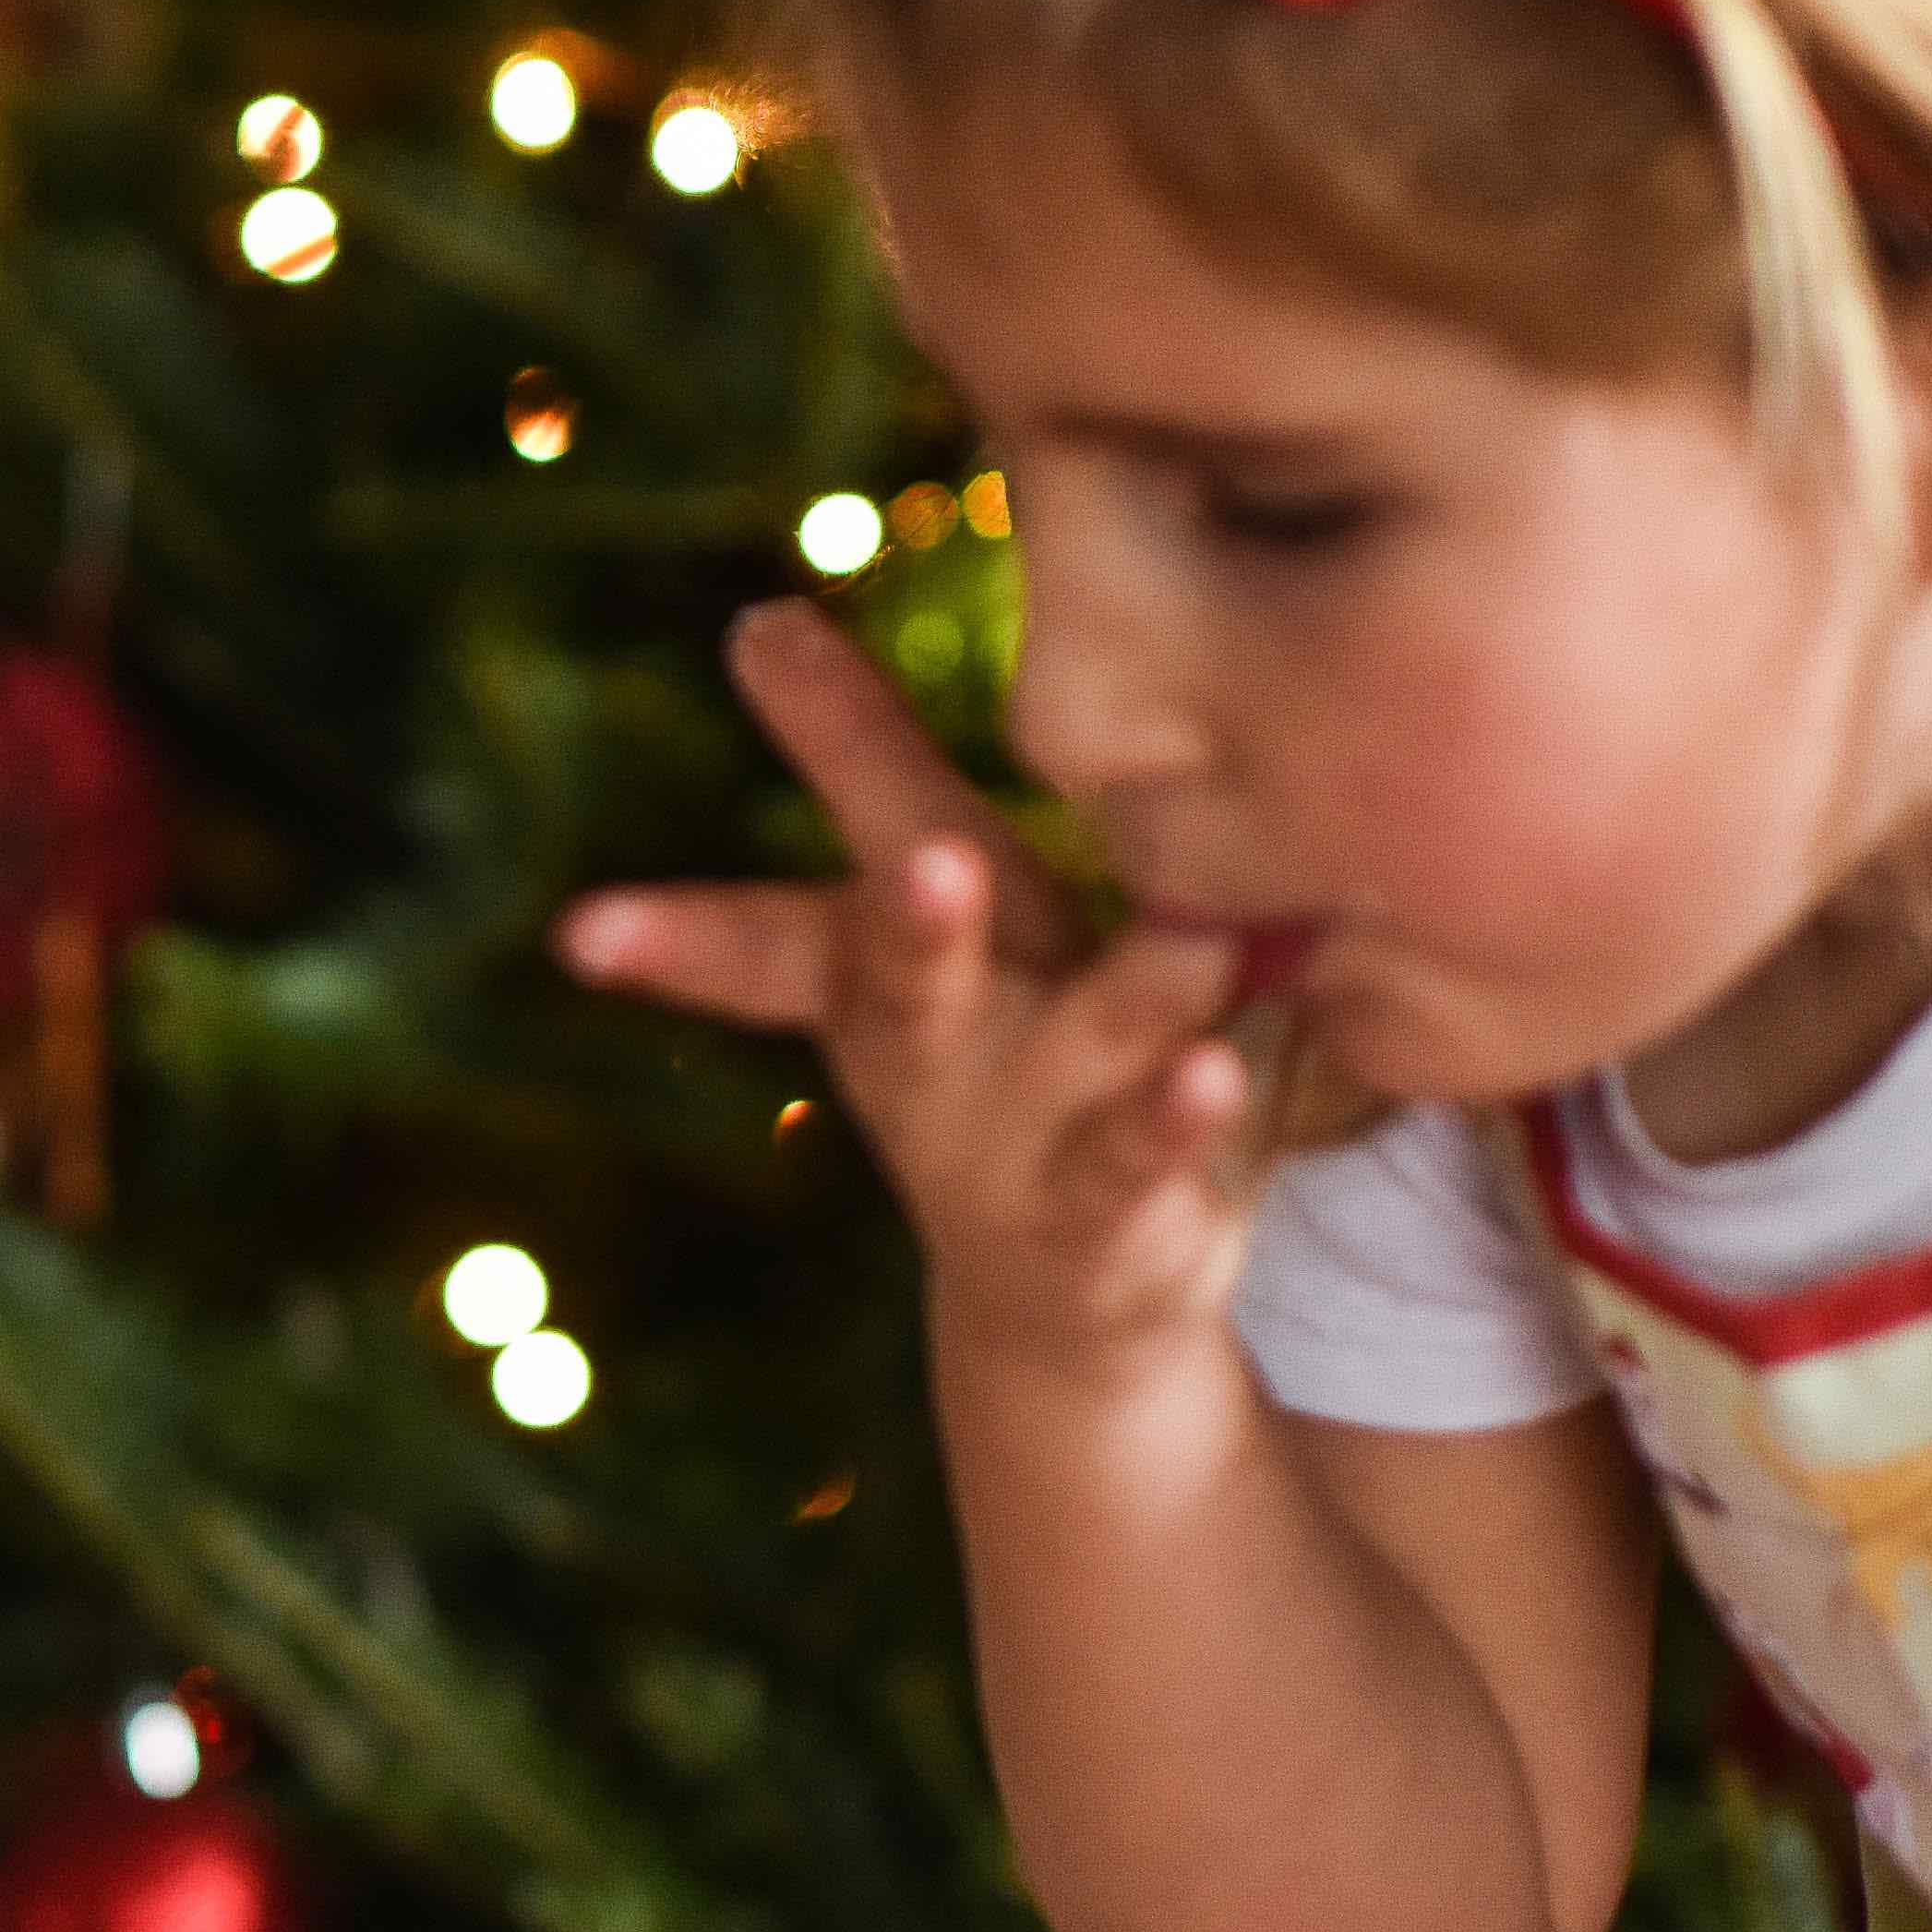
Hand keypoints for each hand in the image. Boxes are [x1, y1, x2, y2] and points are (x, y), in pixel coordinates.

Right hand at [556, 604, 1259, 1377]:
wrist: (1070, 1313)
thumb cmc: (1027, 1049)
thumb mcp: (966, 915)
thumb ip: (881, 784)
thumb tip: (759, 617)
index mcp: (891, 977)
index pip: (792, 905)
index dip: (717, 845)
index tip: (728, 687)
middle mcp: (933, 1062)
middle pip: (903, 987)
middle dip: (913, 927)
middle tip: (929, 870)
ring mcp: (1013, 1153)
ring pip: (1066, 1066)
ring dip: (1121, 1010)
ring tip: (1196, 950)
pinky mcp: (1105, 1228)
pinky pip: (1141, 1169)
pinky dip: (1174, 1124)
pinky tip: (1213, 1072)